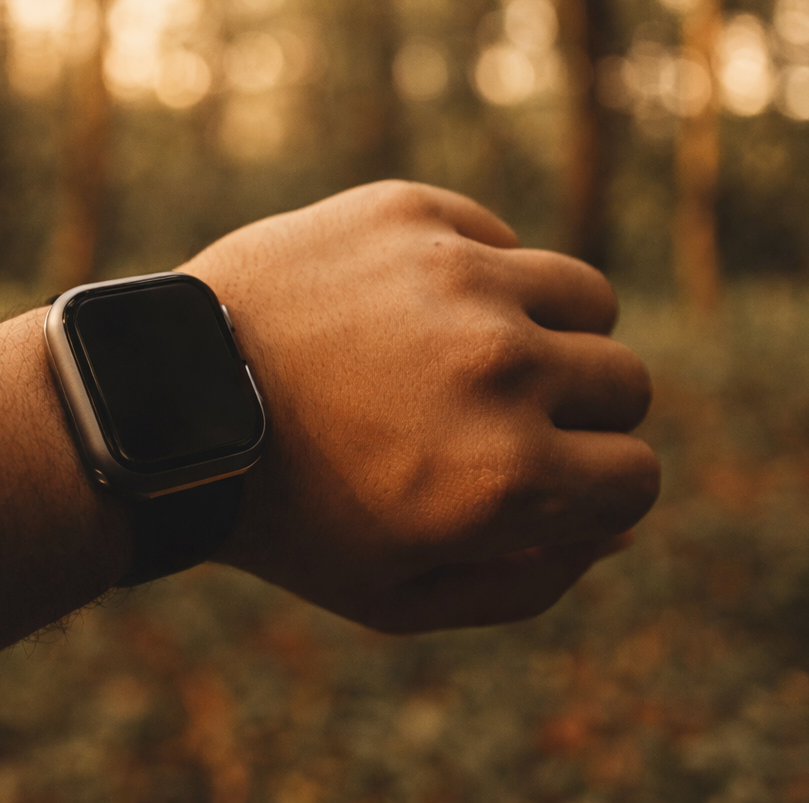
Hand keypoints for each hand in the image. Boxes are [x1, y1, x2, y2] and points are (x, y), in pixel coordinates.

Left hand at [180, 181, 656, 632]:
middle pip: (625, 380)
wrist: (171, 404)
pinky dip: (480, 276)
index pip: (637, 476)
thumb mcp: (404, 596)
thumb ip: (533, 577)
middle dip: (583, 413)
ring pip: (586, 296)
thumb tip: (619, 527)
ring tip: (483, 351)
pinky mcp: (410, 214)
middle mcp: (501, 367)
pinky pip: (501, 239)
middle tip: (507, 417)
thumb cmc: (288, 512)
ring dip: (552, 332)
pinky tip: (418, 305)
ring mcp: (457, 277)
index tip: (553, 477)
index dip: (599, 488)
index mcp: (509, 476)